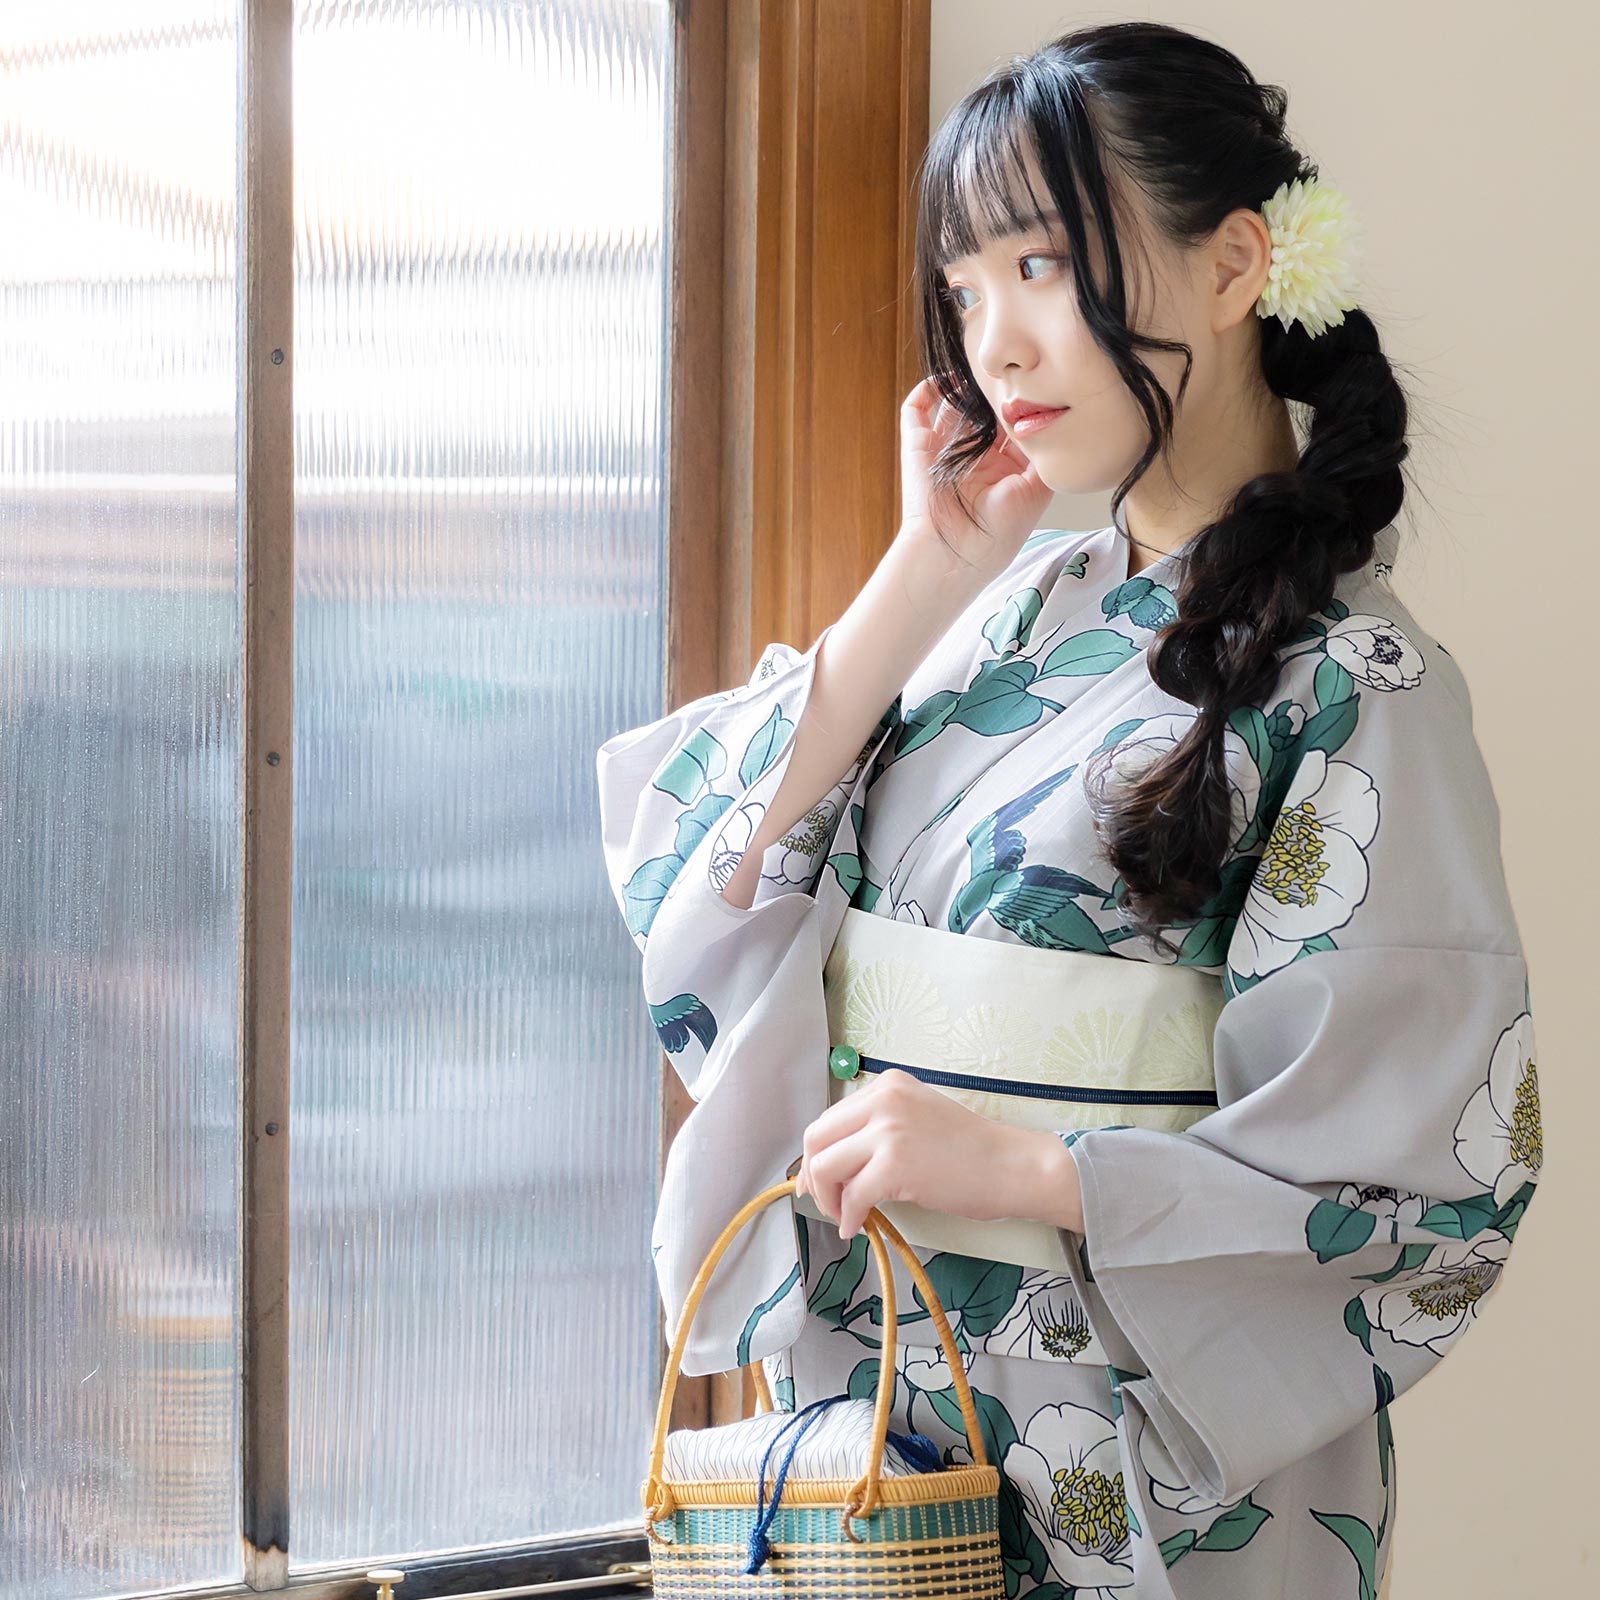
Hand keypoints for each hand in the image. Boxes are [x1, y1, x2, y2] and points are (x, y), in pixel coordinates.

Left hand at [794, 1068, 1083, 1239]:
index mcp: (887, 1086)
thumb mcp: (917, 1119)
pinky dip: (848, 1217)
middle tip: (823, 1201)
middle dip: (813, 1175)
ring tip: (844, 1216)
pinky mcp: (895, 1163)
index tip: (818, 1180)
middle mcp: (883, 1099)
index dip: (817, 1154)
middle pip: (817, 1137)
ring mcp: (888, 1130)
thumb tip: (834, 1164)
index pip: (830, 1118)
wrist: (1010, 1166)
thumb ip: (878, 1129)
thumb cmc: (970, 1150)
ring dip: (827, 1198)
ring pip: (825, 1165)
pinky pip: (852, 1196)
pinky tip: (858, 1228)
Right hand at [899, 375, 1054, 582]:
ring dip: (964, 385)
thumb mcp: (1036, 492)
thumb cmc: (998, 532)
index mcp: (1002, 468)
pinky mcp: (918, 447)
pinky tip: (943, 379)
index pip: (1013, 425)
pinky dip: (926, 390)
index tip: (1034, 383)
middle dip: (995, 391)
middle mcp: (975, 456)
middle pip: (985, 411)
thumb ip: (1045, 456)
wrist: (956, 552)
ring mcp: (945, 450)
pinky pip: (916, 411)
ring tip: (978, 366)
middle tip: (1007, 369)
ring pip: (953, 405)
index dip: (1022, 404)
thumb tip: (1051, 421)